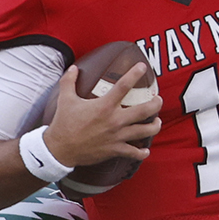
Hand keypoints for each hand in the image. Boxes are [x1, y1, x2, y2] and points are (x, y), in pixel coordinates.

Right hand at [40, 63, 160, 167]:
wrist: (60, 149)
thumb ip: (69, 81)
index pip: (124, 85)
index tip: (143, 67)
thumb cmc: (63, 123)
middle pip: (145, 110)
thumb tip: (74, 67)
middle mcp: (115, 120)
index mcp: (104, 105)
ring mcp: (117, 136)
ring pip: (145, 131)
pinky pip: (134, 153)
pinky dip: (142, 152)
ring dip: (155, 126)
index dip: (135, 74)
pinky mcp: (115, 150)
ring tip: (157, 122)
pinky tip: (145, 150)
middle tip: (158, 100)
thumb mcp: (65, 99)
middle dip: (156, 104)